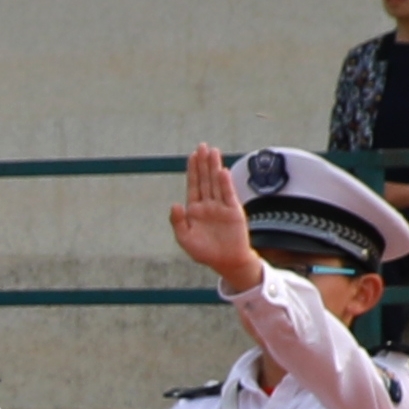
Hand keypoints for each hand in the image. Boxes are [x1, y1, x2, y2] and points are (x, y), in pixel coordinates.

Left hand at [165, 143, 259, 289]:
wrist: (226, 262)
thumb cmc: (205, 252)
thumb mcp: (184, 238)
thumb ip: (177, 222)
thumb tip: (174, 204)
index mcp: (195, 209)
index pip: (193, 185)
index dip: (193, 170)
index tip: (192, 155)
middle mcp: (208, 205)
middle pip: (205, 179)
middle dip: (203, 163)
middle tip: (203, 146)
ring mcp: (221, 206)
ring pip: (216, 183)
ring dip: (214, 167)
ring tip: (213, 152)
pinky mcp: (233, 211)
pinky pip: (228, 194)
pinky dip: (225, 183)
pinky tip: (222, 171)